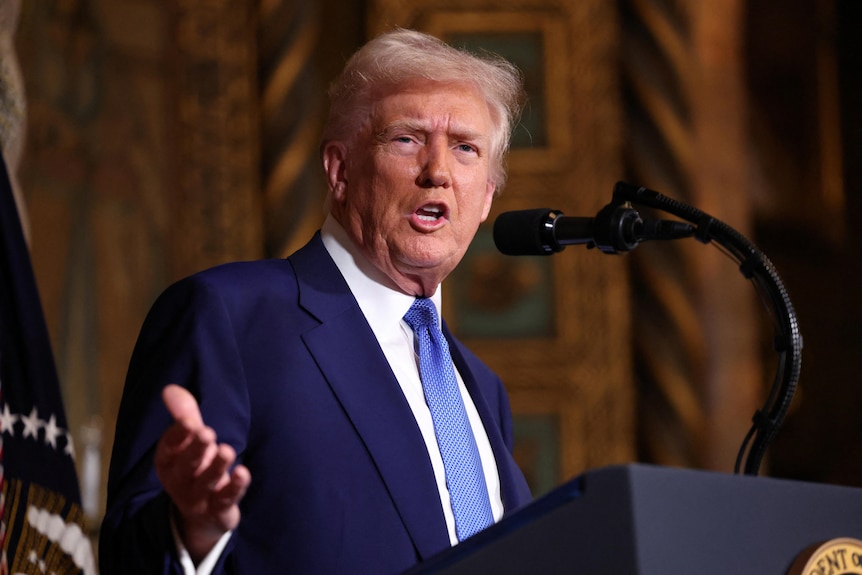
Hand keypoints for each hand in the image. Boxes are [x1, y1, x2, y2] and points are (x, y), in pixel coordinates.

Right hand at [155, 384, 251, 562]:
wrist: (201, 516)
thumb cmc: (196, 468)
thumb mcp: (190, 443)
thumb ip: (185, 416)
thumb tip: (170, 388)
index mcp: (168, 461)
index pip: (169, 446)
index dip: (178, 434)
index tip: (190, 421)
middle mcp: (179, 480)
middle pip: (186, 465)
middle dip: (195, 449)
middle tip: (207, 432)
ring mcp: (197, 498)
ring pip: (206, 483)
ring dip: (216, 467)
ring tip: (227, 450)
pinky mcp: (218, 510)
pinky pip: (225, 500)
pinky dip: (235, 487)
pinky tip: (244, 473)